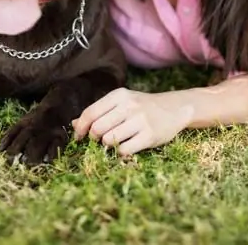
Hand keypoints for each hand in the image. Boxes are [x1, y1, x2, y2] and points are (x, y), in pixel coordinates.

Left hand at [71, 88, 191, 156]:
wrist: (174, 108)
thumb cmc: (142, 106)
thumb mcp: (121, 103)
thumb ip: (99, 111)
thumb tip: (73, 124)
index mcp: (119, 95)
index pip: (90, 113)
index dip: (80, 128)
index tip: (79, 137)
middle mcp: (129, 106)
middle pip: (97, 129)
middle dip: (94, 138)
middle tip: (100, 140)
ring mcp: (140, 121)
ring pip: (109, 140)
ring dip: (108, 145)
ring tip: (116, 142)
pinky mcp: (149, 136)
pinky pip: (124, 150)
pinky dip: (121, 152)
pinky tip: (126, 147)